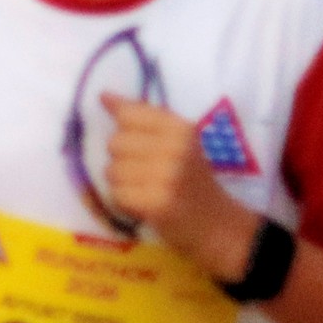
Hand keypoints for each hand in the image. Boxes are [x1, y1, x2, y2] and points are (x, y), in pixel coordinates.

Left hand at [102, 96, 256, 279]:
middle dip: (123, 159)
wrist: (219, 227)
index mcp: (181, 129)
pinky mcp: (156, 203)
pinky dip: (124, 202)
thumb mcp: (179, 143)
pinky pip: (116, 194)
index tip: (124, 128)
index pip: (130, 114)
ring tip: (145, 189)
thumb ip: (143, 119)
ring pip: (112, 170)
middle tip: (145, 172)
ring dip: (122, 183)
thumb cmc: (193, 181)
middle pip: (115, 143)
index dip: (120, 122)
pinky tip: (143, 204)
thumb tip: (103, 96)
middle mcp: (175, 148)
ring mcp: (166, 176)